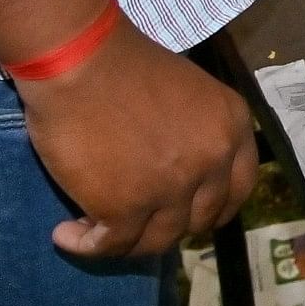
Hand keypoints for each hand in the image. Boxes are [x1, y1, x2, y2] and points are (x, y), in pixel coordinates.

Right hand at [21, 32, 263, 258]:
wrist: (81, 59)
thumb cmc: (123, 67)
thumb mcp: (188, 95)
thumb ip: (196, 134)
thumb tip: (179, 176)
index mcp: (233, 128)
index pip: (239, 189)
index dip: (214, 209)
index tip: (187, 215)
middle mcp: (213, 161)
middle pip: (200, 220)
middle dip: (168, 228)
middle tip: (136, 223)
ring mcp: (174, 187)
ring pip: (157, 240)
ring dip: (125, 243)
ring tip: (92, 231)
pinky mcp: (127, 207)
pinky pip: (112, 245)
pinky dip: (85, 246)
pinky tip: (65, 235)